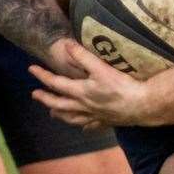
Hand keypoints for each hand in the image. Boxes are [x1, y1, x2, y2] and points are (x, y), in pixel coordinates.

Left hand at [30, 39, 153, 128]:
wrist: (141, 105)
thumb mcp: (101, 68)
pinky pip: (91, 126)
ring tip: (52, 114)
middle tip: (35, 95)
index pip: (56, 83)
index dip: (42, 76)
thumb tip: (67, 45)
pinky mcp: (106, 121)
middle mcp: (84, 106)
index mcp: (81, 92)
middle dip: (46, 99)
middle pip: (59, 104)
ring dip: (60, 115)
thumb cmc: (121, 86)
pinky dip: (84, 126)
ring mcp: (94, 116)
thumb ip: (83, 56)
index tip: (31, 69)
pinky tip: (83, 128)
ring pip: (72, 118)